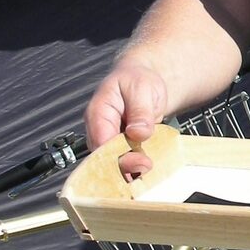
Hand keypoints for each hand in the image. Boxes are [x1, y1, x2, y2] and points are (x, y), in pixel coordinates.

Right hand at [84, 61, 169, 179]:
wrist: (143, 80)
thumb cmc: (138, 80)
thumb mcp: (142, 88)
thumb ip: (140, 111)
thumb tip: (138, 133)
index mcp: (98, 112)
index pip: (101, 143)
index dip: (119, 157)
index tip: (141, 161)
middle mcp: (98, 130)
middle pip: (105, 158)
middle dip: (126, 167)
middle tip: (148, 166)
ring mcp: (108, 140)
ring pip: (114, 163)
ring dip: (132, 169)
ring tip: (150, 167)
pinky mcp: (118, 147)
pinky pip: (124, 162)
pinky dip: (136, 167)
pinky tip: (148, 168)